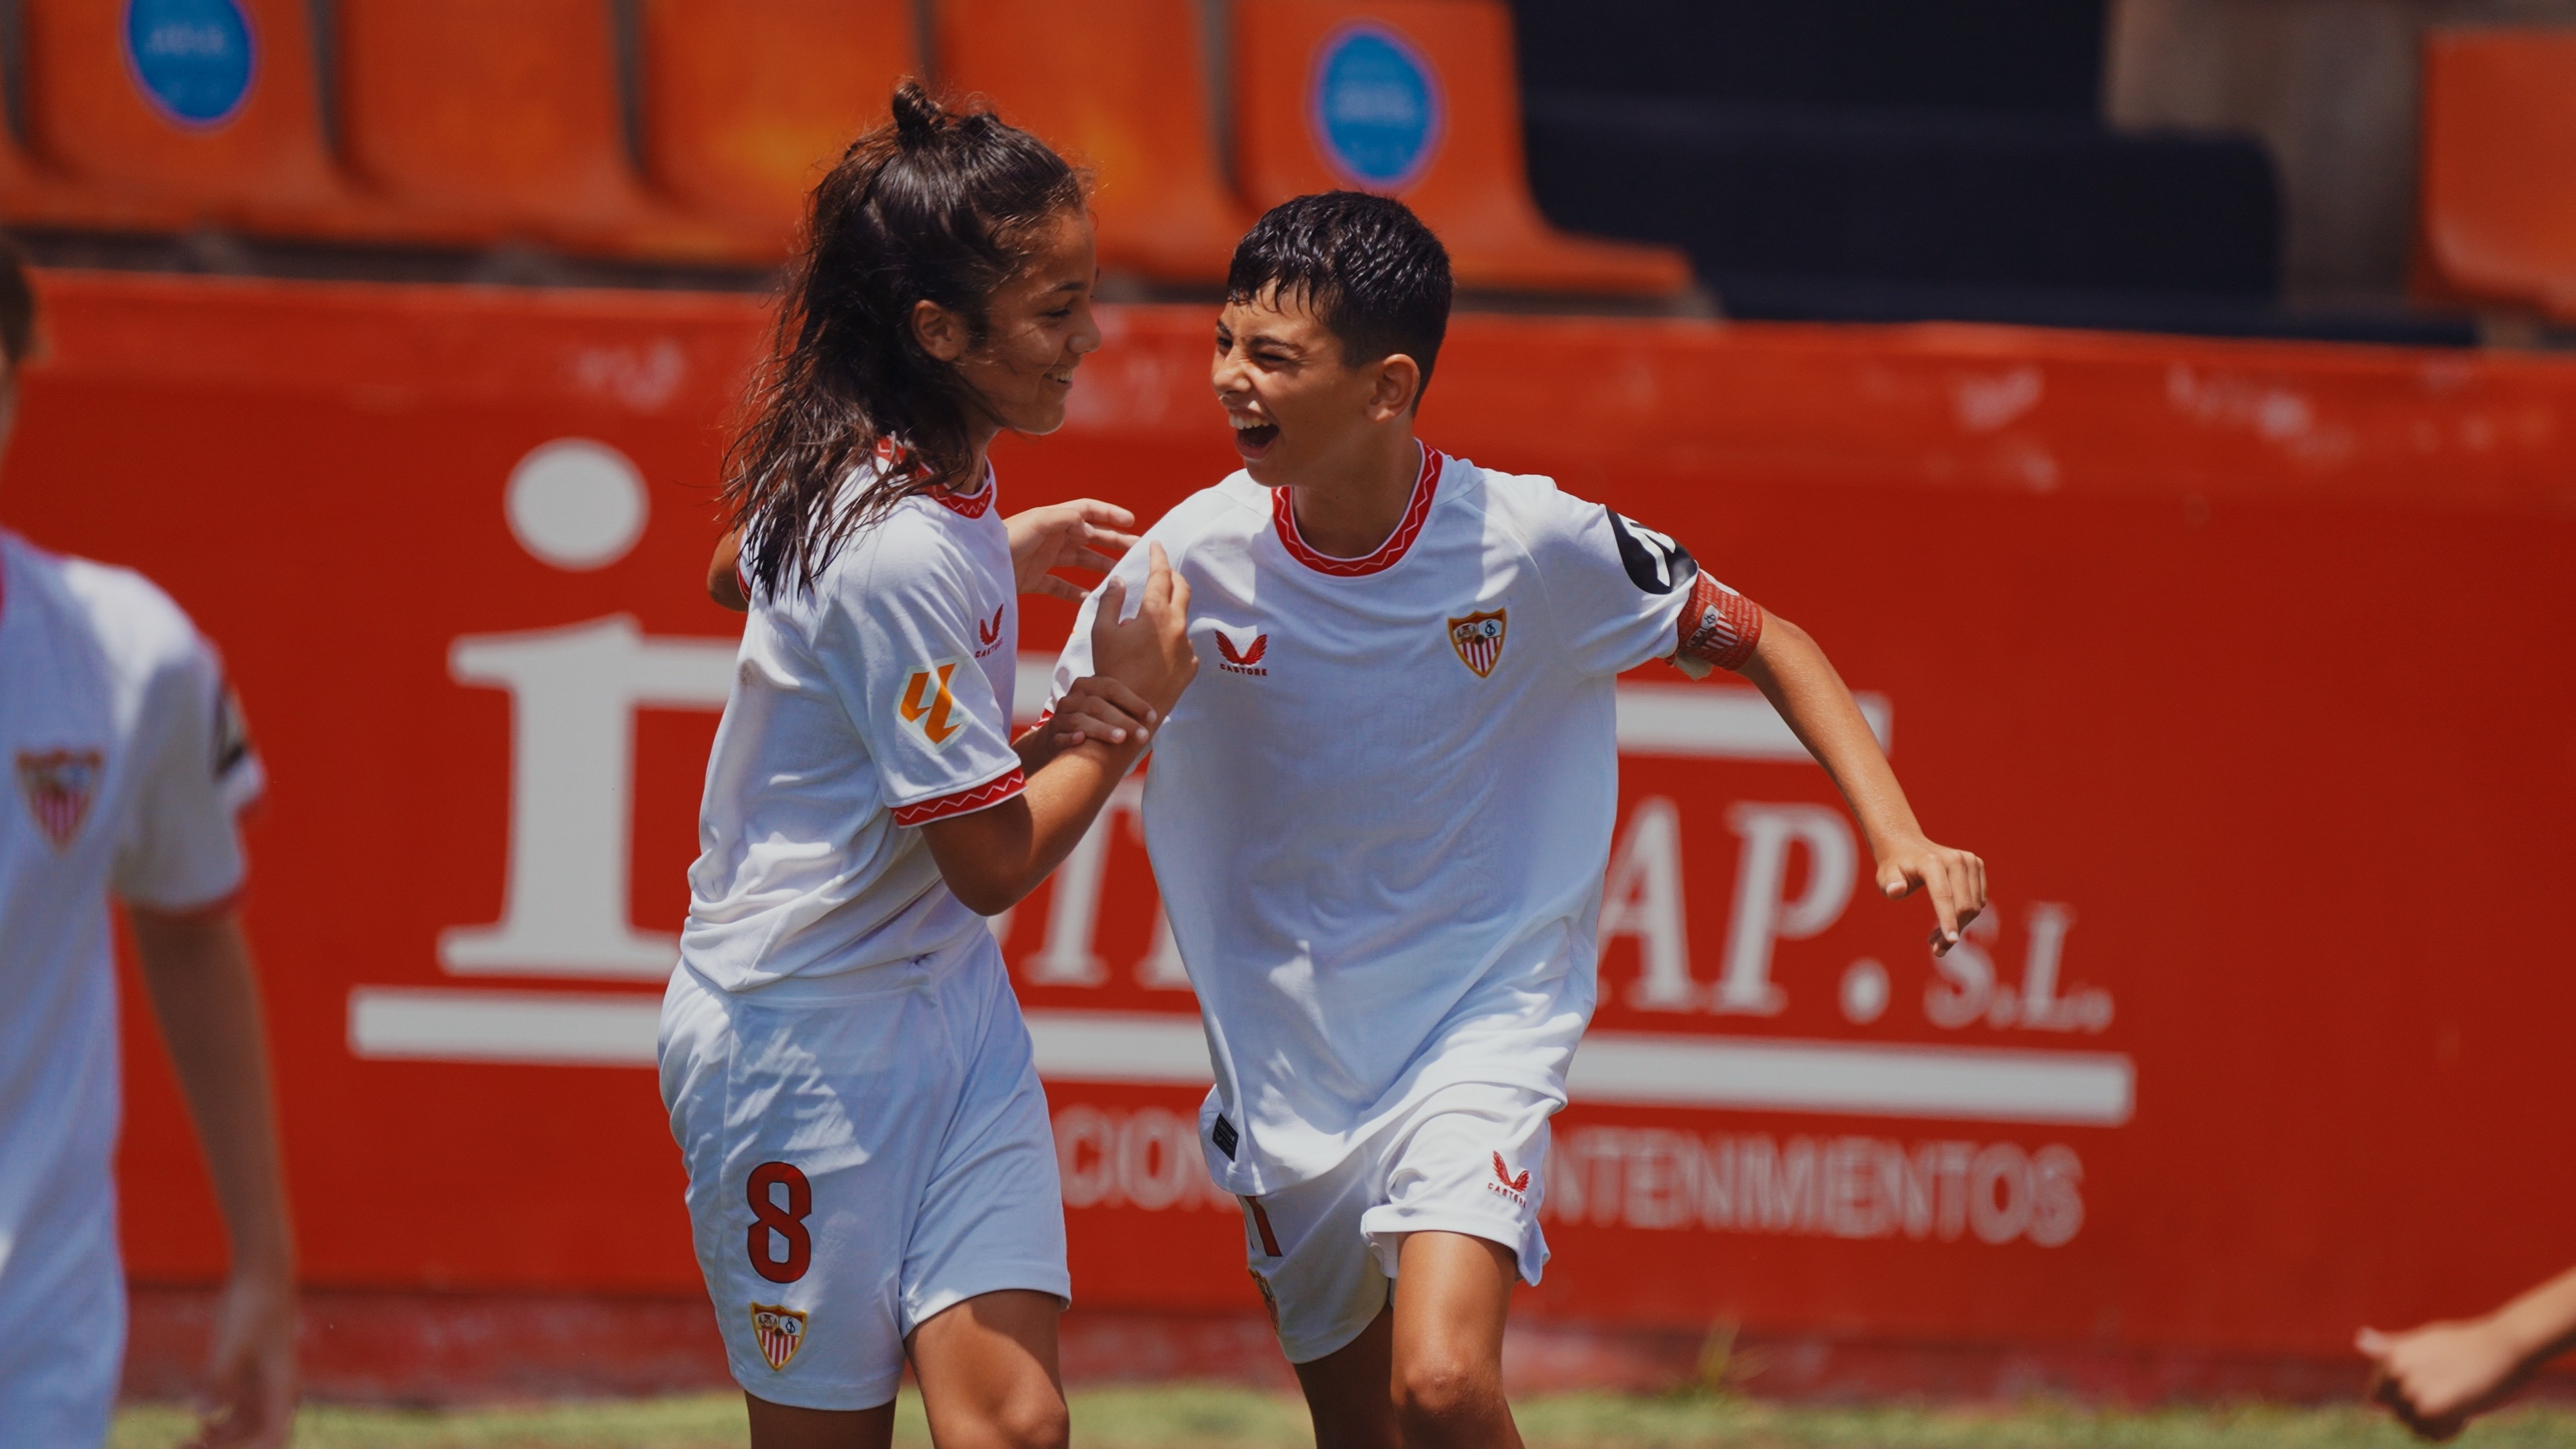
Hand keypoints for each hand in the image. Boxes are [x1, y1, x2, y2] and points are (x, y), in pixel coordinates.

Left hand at [188, 1269, 295, 1447]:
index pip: (272, 1438)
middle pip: (255, 1436)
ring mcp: (262, 1382)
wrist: (262, 1272)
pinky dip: (216, 1418)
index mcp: (281, 1388)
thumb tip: (200, 1413)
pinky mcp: (249, 1371)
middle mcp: (276, 1391)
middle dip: (223, 1447)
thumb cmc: (254, 1305)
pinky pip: (235, 1407)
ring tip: (183, 1440)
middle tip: (183, 1446)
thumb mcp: (233, 1342)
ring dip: (217, 1437)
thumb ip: (218, 1379)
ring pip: (243, 1425)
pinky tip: (194, 1415)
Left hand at [1006, 500, 1139, 602]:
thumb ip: (1065, 519)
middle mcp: (1051, 537)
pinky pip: (1062, 586)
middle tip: (1136, 550)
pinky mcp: (1035, 580)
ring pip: (1080, 561)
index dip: (1109, 514)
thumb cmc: (1004, 539)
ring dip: (1101, 566)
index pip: (1087, 510)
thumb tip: (1089, 525)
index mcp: (1053, 519)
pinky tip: (1093, 598)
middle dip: (1114, 541)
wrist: (976, 565)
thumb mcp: (1037, 522)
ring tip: (1121, 576)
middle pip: (1090, 537)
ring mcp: (1044, 559)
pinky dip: (1077, 593)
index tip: (1131, 521)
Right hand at [1047, 675, 1161, 748]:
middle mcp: (1072, 698)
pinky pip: (1060, 736)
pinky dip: (1071, 738)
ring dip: (1102, 729)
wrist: (1057, 739)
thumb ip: (1126, 705)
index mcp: (1088, 686)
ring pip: (1080, 720)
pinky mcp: (1051, 736)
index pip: (1111, 687)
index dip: (1133, 701)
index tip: (1152, 716)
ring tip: (1120, 738)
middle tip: (1142, 735)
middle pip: (1098, 705)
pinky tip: (1081, 741)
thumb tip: (1163, 706)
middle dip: (1123, 720)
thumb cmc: (1093, 722)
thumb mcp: (1106, 708)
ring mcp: (1060, 717)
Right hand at [1089, 543, 1195, 719]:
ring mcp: (1188, 647)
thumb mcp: (1102, 632)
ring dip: (1167, 615)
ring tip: (1145, 627)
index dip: (1158, 557)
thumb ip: (1111, 601)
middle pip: (1182, 589)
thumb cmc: (1112, 670)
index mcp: (1155, 613)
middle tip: (1162, 571)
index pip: (1161, 574)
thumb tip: (1120, 580)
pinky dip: (1170, 641)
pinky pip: (1182, 645)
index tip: (1155, 545)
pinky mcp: (1191, 666)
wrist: (1130, 711)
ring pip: (1180, 620)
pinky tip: (1153, 654)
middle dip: (1173, 576)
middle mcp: (1177, 626)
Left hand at [1874, 837, 1985, 955]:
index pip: (1944, 896)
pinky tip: (1948, 923)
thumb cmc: (1894, 867)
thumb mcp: (1885, 876)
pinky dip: (1967, 916)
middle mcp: (1955, 859)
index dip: (1948, 920)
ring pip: (1974, 906)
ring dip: (1959, 926)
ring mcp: (1969, 861)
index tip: (1951, 942)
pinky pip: (1979, 900)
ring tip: (1936, 937)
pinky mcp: (1977, 865)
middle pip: (1964, 905)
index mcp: (1932, 862)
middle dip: (1953, 931)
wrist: (1907, 845)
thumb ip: (1889, 885)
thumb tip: (1895, 890)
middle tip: (1937, 950)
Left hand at [2359, 1320, 2530, 1440]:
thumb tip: (2360, 1341)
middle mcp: (2394, 1374)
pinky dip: (2451, 1431)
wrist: (2504, 1346)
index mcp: (2389, 1359)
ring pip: (2416, 1428)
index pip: (2378, 1398)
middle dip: (2422, 1412)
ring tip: (2458, 1400)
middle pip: (2399, 1415)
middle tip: (2450, 1392)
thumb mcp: (2423, 1340)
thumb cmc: (2466, 1344)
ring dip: (2438, 1423)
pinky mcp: (2433, 1409)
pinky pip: (2435, 1436)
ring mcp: (2412, 1392)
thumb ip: (2392, 1347)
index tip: (2430, 1386)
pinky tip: (2466, 1413)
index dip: (2404, 1399)